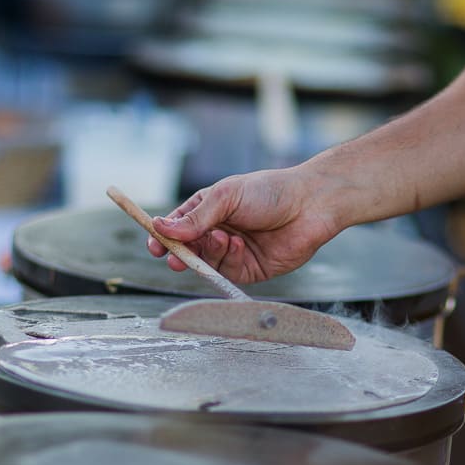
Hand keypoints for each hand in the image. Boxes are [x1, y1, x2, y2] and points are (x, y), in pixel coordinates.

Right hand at [148, 168, 339, 283]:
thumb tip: (161, 227)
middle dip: (180, 254)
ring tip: (223, 238)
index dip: (163, 236)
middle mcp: (218, 231)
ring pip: (206, 262)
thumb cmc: (270, 192)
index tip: (154, 245)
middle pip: (188, 250)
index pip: (177, 226)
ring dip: (209, 252)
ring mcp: (233, 252)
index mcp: (208, 209)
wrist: (310, 205)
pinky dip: (229, 259)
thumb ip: (195, 218)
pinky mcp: (250, 269)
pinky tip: (239, 245)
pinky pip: (228, 272)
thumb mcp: (226, 197)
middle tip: (175, 258)